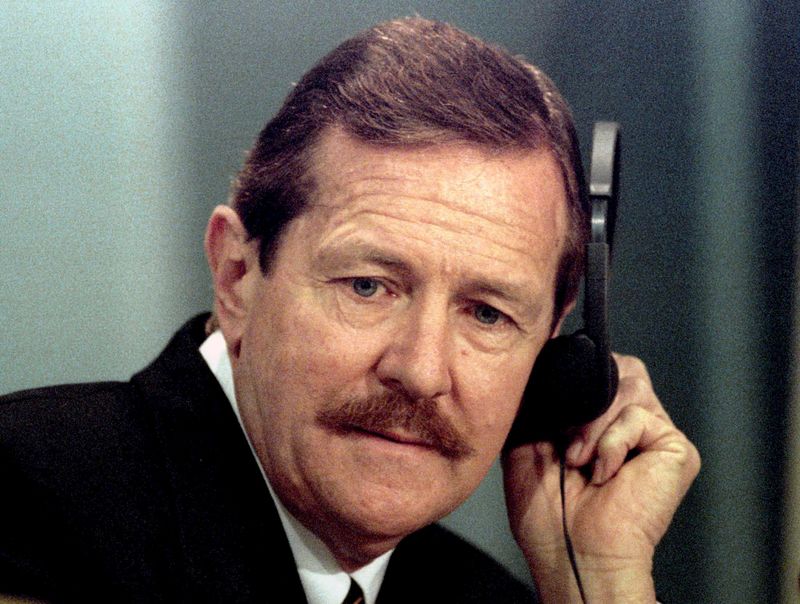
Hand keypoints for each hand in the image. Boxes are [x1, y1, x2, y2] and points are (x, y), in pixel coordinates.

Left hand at [502, 354, 699, 602]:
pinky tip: (604, 474)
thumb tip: (542, 363)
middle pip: (618, 367)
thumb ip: (539, 402)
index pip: (597, 368)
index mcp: (599, 418)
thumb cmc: (548, 512)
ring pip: (629, 384)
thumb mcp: (527, 441)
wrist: (570, 550)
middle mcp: (629, 421)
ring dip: (593, 425)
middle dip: (584, 402)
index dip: (574, 380)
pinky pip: (639, 416)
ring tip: (580, 461)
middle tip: (566, 445)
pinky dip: (611, 444)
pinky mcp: (675, 448)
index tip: (554, 414)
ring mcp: (654, 433)